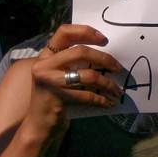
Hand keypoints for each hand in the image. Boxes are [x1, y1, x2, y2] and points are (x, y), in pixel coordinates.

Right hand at [26, 25, 122, 139]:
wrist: (39, 124)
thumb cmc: (55, 97)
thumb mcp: (59, 74)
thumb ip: (74, 62)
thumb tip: (106, 55)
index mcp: (46, 55)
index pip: (64, 32)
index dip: (85, 31)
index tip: (104, 39)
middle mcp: (43, 64)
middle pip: (80, 52)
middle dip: (104, 59)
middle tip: (118, 68)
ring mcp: (48, 80)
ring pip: (88, 75)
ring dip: (107, 83)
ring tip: (117, 90)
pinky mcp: (55, 97)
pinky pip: (87, 95)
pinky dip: (101, 99)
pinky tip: (108, 103)